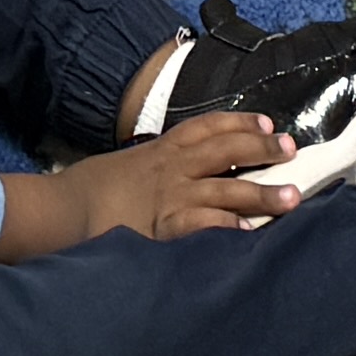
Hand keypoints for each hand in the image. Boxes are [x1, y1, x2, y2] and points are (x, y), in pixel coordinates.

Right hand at [0, 115, 290, 255]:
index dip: (241, 122)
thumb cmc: (90, 191)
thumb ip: (156, 168)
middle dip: (262, 147)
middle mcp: (173, 168)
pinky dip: (229, 228)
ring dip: (262, 193)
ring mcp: (172, 197)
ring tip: (292, 198)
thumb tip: (179, 175)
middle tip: (291, 149)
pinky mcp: (167, 228)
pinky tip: (250, 234)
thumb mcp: (127, 167)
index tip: (268, 122)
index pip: (208, 126)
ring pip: (228, 188)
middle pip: (227, 150)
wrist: (63, 211)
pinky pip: (206, 225)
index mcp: (163, 149)